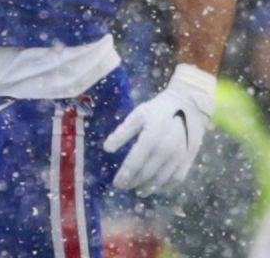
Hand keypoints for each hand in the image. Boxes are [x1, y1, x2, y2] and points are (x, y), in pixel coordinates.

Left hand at [104, 64, 216, 194]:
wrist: (189, 105)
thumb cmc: (159, 110)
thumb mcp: (137, 116)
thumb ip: (122, 133)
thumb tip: (107, 149)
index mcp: (150, 139)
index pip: (134, 163)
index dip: (124, 176)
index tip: (116, 184)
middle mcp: (166, 151)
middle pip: (147, 173)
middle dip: (133, 182)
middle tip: (124, 188)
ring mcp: (179, 156)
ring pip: (162, 179)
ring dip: (149, 188)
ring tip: (138, 191)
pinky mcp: (188, 159)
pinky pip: (177, 178)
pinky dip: (167, 186)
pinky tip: (158, 187)